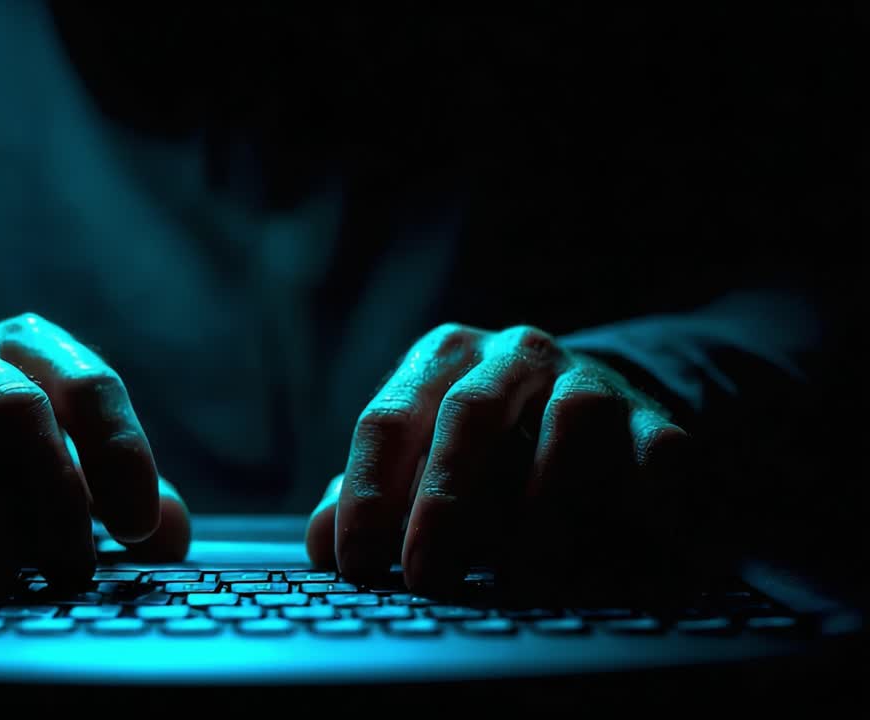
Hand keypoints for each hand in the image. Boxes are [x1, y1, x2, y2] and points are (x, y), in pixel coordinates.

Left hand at [305, 324, 689, 594]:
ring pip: (568, 427)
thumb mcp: (422, 463)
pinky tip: (627, 563)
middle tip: (426, 578)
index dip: (368, 496)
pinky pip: (659, 454)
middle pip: (468, 416)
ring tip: (516, 581)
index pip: (388, 420)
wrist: (601, 413)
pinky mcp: (657, 420)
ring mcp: (589, 381)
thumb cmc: (489, 452)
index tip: (356, 565)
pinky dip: (646, 505)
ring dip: (540, 509)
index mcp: (440, 361)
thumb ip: (370, 497)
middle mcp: (512, 356)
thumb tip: (323, 545)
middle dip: (442, 503)